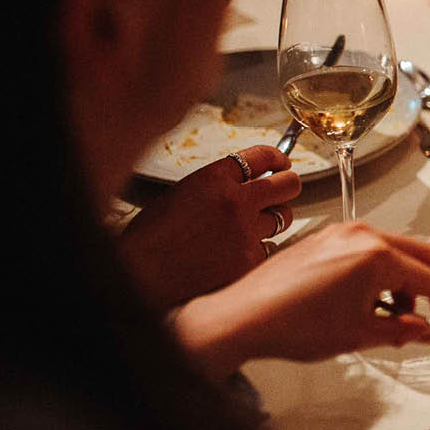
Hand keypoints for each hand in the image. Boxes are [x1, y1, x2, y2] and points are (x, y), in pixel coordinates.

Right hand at [119, 146, 300, 311]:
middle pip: (288, 184)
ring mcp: (245, 232)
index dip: (278, 159)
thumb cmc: (151, 236)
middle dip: (286, 186)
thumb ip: (217, 186)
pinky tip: (235, 254)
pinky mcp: (249, 260)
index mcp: (214, 178)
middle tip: (280, 193)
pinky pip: (269, 249)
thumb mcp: (181, 193)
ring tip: (247, 229)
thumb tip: (245, 183)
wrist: (141, 273)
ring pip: (283, 218)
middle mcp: (235, 200)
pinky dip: (258, 250)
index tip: (281, 164)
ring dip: (271, 221)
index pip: (263, 155)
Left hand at [171, 222, 429, 379]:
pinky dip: (383, 272)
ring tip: (396, 317)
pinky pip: (370, 248)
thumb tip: (424, 330)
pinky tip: (371, 301)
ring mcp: (343, 233)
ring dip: (407, 281)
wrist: (243, 317)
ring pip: (397, 250)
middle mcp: (362, 235)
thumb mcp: (358, 334)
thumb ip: (401, 330)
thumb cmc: (292, 324)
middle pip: (422, 254)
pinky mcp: (326, 238)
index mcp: (376, 256)